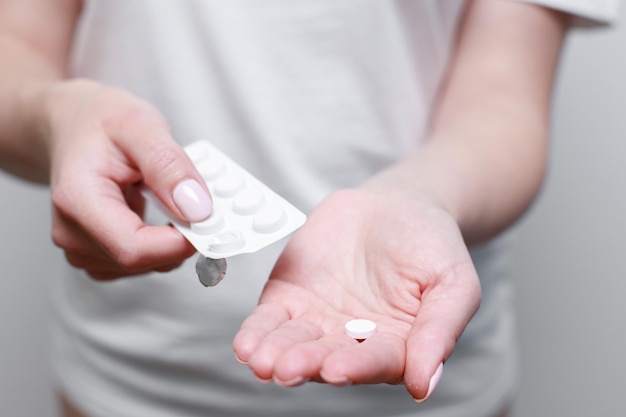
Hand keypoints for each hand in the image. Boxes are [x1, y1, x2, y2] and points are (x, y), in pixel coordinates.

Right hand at [43, 80, 211, 278]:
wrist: (72, 125)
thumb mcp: (141, 125)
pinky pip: (144, 262)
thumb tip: (198, 210)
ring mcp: (81, 249)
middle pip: (144, 260)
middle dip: (184, 236)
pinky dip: (164, 242)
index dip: (181, 243)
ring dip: (175, 239)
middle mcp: (72, 234)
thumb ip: (170, 167)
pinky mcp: (96, 255)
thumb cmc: (101, 122)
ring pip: (149, 265)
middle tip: (204, 201)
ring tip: (174, 198)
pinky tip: (162, 213)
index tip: (213, 220)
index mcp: (77, 201)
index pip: (134, 249)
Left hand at [233, 188, 480, 401]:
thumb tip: (425, 386)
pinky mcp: (289, 300)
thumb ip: (440, 330)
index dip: (356, 367)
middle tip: (287, 368)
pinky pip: (269, 321)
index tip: (336, 369)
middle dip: (306, 364)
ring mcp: (317, 323)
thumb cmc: (431, 245)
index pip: (375, 363)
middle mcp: (352, 343)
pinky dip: (257, 333)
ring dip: (275, 355)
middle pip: (327, 359)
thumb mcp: (453, 282)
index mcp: (395, 346)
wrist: (395, 205)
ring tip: (261, 360)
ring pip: (293, 345)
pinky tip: (246, 344)